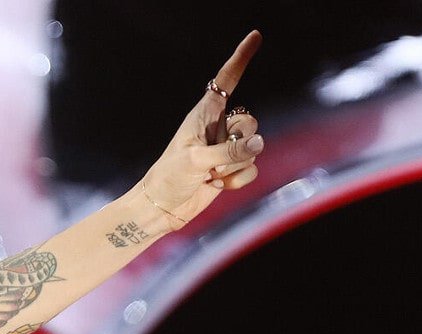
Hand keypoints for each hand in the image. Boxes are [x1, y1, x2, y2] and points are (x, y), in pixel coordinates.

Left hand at [138, 30, 264, 228]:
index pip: (226, 81)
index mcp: (203, 114)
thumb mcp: (196, 161)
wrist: (162, 209)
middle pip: (250, 123)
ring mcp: (225, 149)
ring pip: (254, 148)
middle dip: (240, 143)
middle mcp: (217, 128)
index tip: (255, 36)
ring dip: (235, 166)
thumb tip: (259, 144)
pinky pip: (251, 168)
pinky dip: (238, 180)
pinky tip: (217, 186)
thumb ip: (229, 152)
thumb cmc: (169, 178)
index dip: (240, 59)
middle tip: (216, 159)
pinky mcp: (230, 169)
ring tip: (211, 175)